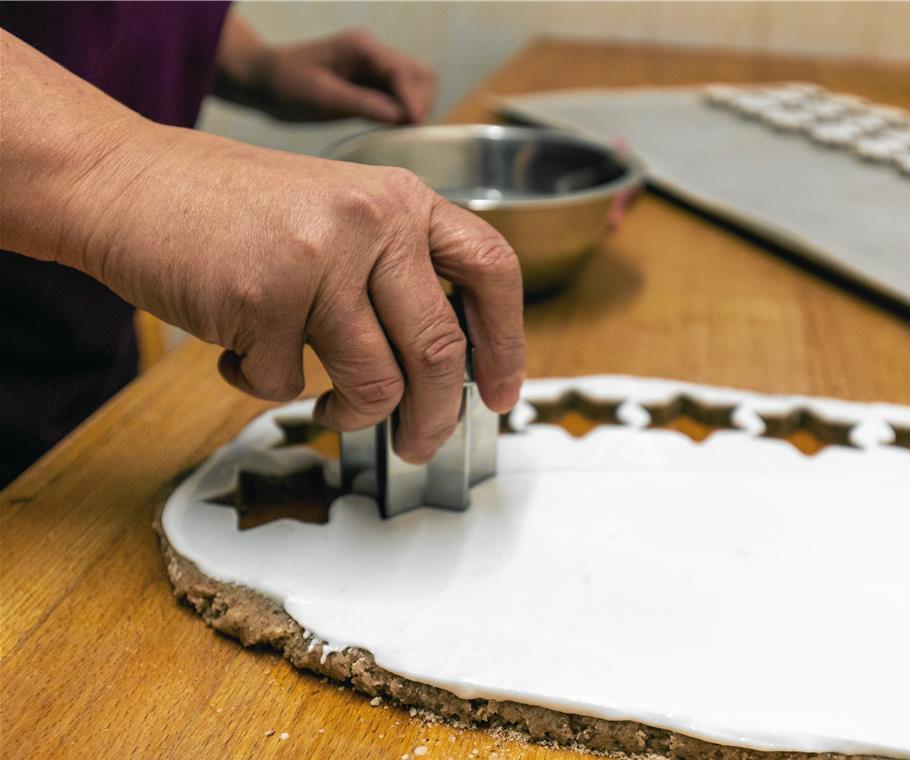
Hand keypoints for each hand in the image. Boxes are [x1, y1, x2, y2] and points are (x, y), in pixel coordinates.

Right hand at [64, 125, 523, 462]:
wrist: (124, 181)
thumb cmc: (229, 209)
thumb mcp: (335, 213)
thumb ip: (392, 270)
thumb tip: (444, 365)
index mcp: (401, 200)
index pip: (491, 269)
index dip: (509, 341)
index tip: (504, 393)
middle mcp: (372, 222)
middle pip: (440, 350)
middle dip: (438, 417)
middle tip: (424, 445)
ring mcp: (319, 261)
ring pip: (375, 384)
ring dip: (354, 416)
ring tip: (328, 407)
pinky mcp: (262, 302)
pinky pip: (288, 386)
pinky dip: (266, 387)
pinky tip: (242, 351)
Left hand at [216, 22, 436, 124]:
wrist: (262, 80)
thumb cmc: (284, 84)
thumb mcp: (322, 97)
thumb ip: (363, 104)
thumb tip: (401, 117)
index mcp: (361, 48)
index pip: (404, 72)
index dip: (413, 101)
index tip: (413, 128)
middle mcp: (373, 53)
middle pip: (419, 75)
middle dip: (419, 103)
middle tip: (407, 133)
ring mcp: (372, 67)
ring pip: (413, 86)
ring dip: (412, 109)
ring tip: (400, 134)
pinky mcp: (369, 83)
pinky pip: (398, 97)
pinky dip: (400, 113)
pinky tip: (390, 130)